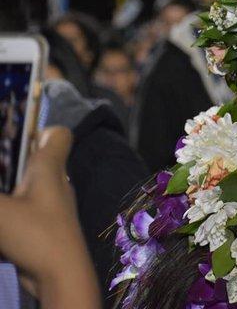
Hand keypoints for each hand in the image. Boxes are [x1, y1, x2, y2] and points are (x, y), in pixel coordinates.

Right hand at [0, 127, 99, 307]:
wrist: (62, 276)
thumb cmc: (36, 235)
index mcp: (50, 168)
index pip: (58, 135)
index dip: (39, 128)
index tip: (14, 134)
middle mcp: (55, 183)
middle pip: (36, 159)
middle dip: (10, 159)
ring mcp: (52, 206)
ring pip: (28, 186)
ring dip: (9, 186)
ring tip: (0, 192)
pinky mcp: (44, 227)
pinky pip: (25, 208)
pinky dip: (10, 208)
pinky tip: (1, 218)